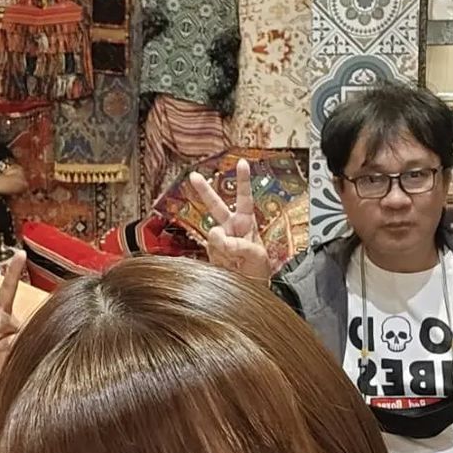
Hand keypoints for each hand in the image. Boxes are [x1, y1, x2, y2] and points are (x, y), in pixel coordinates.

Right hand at [186, 158, 270, 281]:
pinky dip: (218, 258)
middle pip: (216, 205)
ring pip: (213, 235)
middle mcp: (231, 227)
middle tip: (194, 176)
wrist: (248, 289)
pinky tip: (228, 265)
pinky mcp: (210, 251)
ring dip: (224, 248)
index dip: (243, 180)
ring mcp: (219, 239)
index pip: (245, 198)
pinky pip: (209, 249)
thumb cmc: (258, 271)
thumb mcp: (256, 256)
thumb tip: (217, 235)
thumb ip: (238, 244)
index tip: (242, 162)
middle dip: (204, 191)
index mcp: (246, 222)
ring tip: (237, 261)